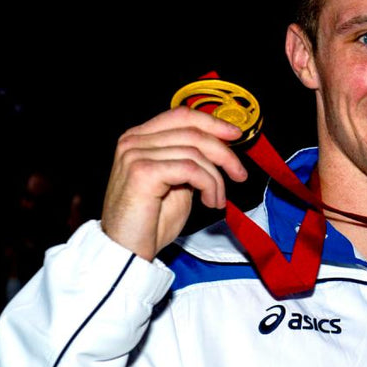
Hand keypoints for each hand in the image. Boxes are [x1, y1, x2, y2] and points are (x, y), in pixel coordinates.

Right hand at [101, 106, 247, 259]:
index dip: (212, 122)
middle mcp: (133, 141)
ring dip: (216, 178)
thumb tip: (219, 148)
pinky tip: (210, 201)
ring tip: (217, 199)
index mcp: (139, 139)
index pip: (181, 115)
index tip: (236, 135)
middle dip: (224, 152)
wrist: (127, 251)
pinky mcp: (143, 172)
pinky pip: (190, 169)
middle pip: (192, 132)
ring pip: (195, 152)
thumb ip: (190, 161)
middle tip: (239, 174)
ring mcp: (135, 154)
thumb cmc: (150, 223)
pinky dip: (209, 184)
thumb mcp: (177, 184)